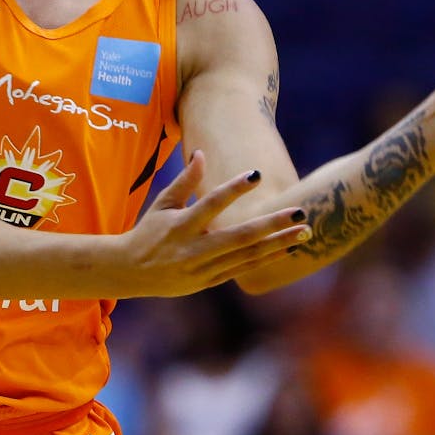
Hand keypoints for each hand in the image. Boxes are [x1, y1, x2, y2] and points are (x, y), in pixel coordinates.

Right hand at [109, 150, 309, 297]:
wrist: (129, 272)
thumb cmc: (148, 231)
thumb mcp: (162, 203)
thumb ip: (184, 180)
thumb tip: (201, 152)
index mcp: (180, 226)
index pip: (211, 203)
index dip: (233, 189)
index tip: (257, 173)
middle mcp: (194, 249)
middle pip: (240, 236)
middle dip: (272, 224)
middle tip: (300, 211)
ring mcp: (203, 269)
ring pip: (247, 256)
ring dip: (278, 243)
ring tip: (305, 230)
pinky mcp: (209, 281)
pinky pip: (243, 269)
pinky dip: (266, 258)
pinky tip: (287, 247)